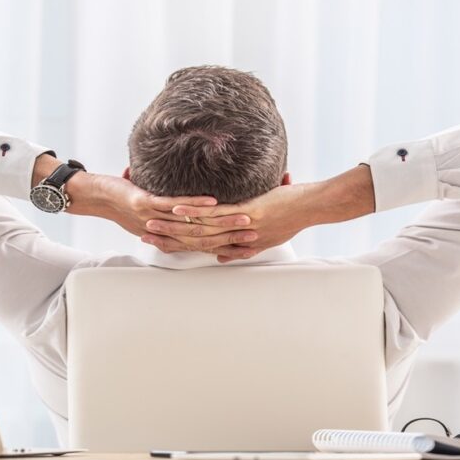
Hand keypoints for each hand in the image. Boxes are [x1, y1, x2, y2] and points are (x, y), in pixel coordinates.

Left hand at [66, 172, 255, 240]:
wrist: (95, 196)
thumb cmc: (126, 199)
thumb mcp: (154, 205)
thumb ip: (174, 208)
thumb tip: (193, 203)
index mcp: (168, 234)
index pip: (203, 241)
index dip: (227, 242)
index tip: (251, 241)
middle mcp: (164, 231)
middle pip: (203, 236)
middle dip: (231, 234)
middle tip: (256, 232)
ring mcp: (155, 219)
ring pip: (192, 224)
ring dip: (220, 221)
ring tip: (244, 217)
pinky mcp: (145, 204)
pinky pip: (173, 206)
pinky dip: (194, 205)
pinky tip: (212, 202)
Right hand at [142, 165, 376, 262]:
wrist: (313, 207)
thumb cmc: (295, 214)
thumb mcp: (270, 232)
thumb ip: (249, 242)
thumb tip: (231, 251)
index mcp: (243, 245)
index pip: (206, 248)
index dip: (182, 249)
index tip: (160, 246)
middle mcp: (238, 240)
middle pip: (198, 243)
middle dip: (170, 241)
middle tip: (145, 238)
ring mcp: (241, 227)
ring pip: (202, 230)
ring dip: (175, 228)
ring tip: (151, 223)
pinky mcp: (246, 213)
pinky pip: (215, 215)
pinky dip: (194, 212)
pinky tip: (175, 208)